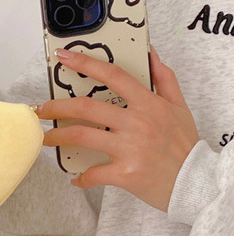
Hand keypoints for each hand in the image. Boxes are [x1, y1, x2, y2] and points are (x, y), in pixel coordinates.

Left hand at [37, 47, 199, 210]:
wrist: (195, 181)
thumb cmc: (185, 144)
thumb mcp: (179, 106)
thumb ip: (164, 79)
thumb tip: (151, 53)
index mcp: (148, 103)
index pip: (112, 75)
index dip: (85, 63)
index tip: (65, 57)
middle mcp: (136, 122)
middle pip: (86, 107)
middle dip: (57, 107)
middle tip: (40, 109)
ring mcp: (129, 148)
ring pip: (82, 136)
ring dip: (57, 137)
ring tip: (45, 138)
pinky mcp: (124, 173)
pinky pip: (93, 174)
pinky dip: (81, 177)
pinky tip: (75, 177)